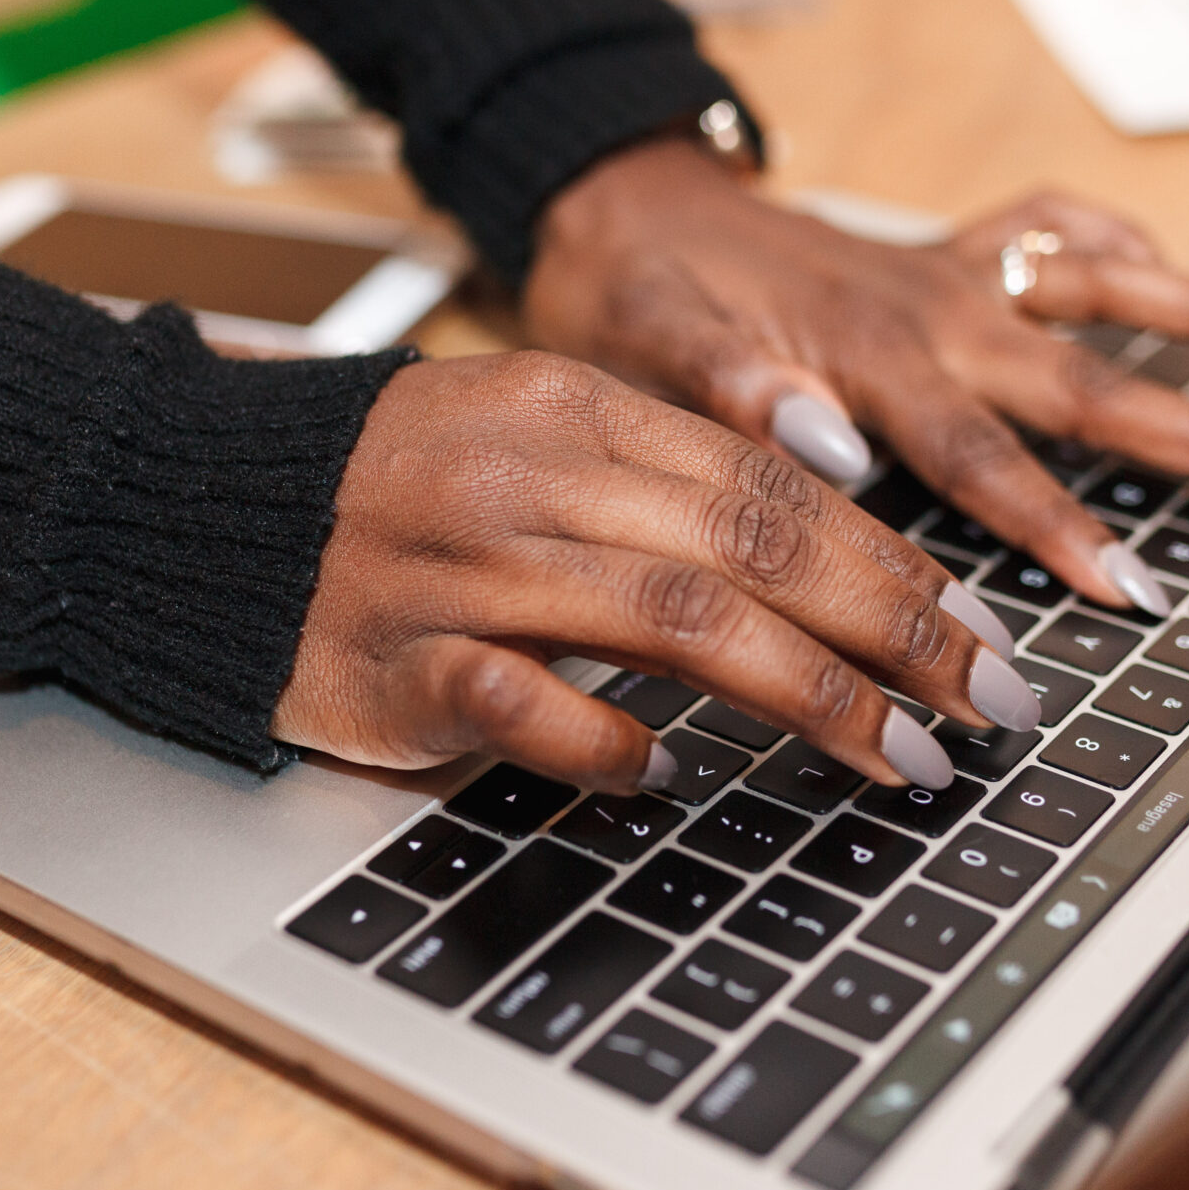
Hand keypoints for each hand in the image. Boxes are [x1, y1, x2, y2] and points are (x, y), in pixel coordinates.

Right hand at [270, 351, 1045, 791]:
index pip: (772, 488)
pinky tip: (666, 778)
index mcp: (577, 412)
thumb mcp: (537, 444)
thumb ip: (668, 490)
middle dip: (895, 633)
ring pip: (674, 620)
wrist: (200, 506)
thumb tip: (836, 571)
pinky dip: (607, 744)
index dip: (894, 565)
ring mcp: (466, 570)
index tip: (980, 634)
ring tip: (897, 760)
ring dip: (809, 695)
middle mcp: (534, 480)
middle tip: (988, 706)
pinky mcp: (398, 662)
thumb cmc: (395, 488)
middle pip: (754, 549)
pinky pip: (525, 706)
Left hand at [526, 138, 1188, 612]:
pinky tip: (1174, 271)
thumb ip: (735, 389)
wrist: (618, 204)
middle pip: (1091, 378)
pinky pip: (1052, 233)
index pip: (983, 458)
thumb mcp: (650, 346)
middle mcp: (932, 309)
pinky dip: (1119, 248)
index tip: (1135, 586)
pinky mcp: (944, 253)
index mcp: (870, 353)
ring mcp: (948, 275)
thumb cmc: (633, 294)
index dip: (1059, 525)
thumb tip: (832, 444)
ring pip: (1104, 290)